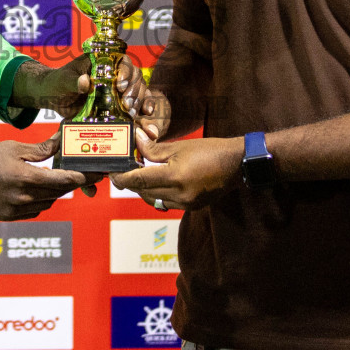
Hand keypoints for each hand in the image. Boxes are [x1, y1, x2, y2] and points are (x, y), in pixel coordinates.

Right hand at [0, 136, 89, 220]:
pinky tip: (38, 191)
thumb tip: (59, 143)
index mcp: (26, 178)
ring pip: (48, 203)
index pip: (64, 180)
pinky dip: (41, 201)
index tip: (96, 173)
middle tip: (83, 174)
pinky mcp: (8, 217)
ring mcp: (16, 210)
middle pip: (59, 193)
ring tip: (58, 179)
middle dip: (72, 183)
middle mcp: (23, 198)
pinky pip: (34, 210)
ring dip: (56, 192)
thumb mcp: (12, 148)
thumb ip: (39, 150)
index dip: (83, 177)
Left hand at [39, 53, 170, 140]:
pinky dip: (143, 108)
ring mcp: (117, 89)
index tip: (121, 84)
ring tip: (132, 112)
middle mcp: (114, 73)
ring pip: (138, 90)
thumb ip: (73, 81)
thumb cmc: (57, 82)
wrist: (54, 98)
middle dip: (134, 89)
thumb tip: (85, 81)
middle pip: (135, 76)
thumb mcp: (63, 80)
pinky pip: (135, 104)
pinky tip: (146, 115)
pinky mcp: (118, 104)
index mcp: (103, 62)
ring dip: (139, 100)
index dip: (125, 71)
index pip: (122, 61)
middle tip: (127, 103)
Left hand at [110, 133, 244, 211]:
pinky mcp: (192, 207)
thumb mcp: (180, 147)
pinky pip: (166, 203)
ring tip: (139, 176)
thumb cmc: (210, 151)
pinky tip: (156, 182)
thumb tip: (137, 142)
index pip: (140, 180)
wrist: (237, 164)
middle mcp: (179, 195)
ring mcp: (186, 203)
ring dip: (143, 190)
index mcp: (175, 177)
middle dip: (131, 183)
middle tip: (122, 172)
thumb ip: (155, 149)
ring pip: (154, 200)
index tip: (112, 174)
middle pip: (144, 192)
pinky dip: (157, 194)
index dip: (123, 178)